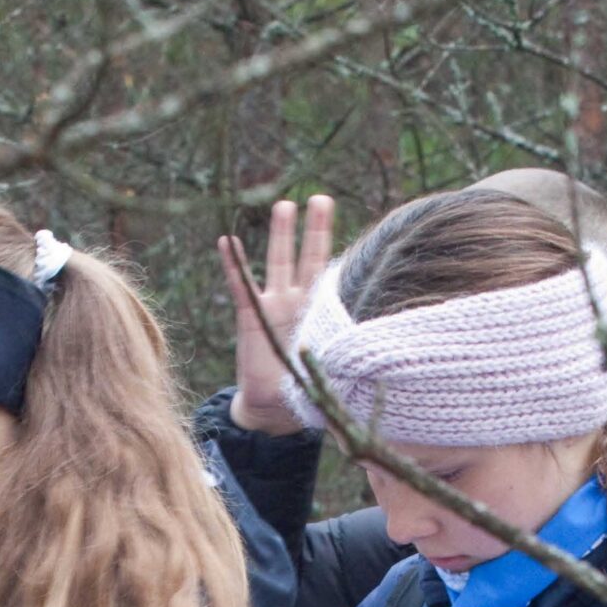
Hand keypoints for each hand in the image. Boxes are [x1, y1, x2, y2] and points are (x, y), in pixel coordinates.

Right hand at [220, 195, 334, 435]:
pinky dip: (233, 264)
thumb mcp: (330, 370)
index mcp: (318, 311)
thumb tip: (379, 358)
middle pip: (306, 256)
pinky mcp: (250, 318)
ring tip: (284, 205)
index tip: (350, 232)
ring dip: (281, 235)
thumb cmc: (305, 390)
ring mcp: (272, 307)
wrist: (272, 408)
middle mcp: (297, 302)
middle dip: (313, 228)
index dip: (337, 252)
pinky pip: (241, 286)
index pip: (329, 272)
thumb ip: (344, 356)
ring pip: (278, 262)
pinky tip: (226, 241)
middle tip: (320, 197)